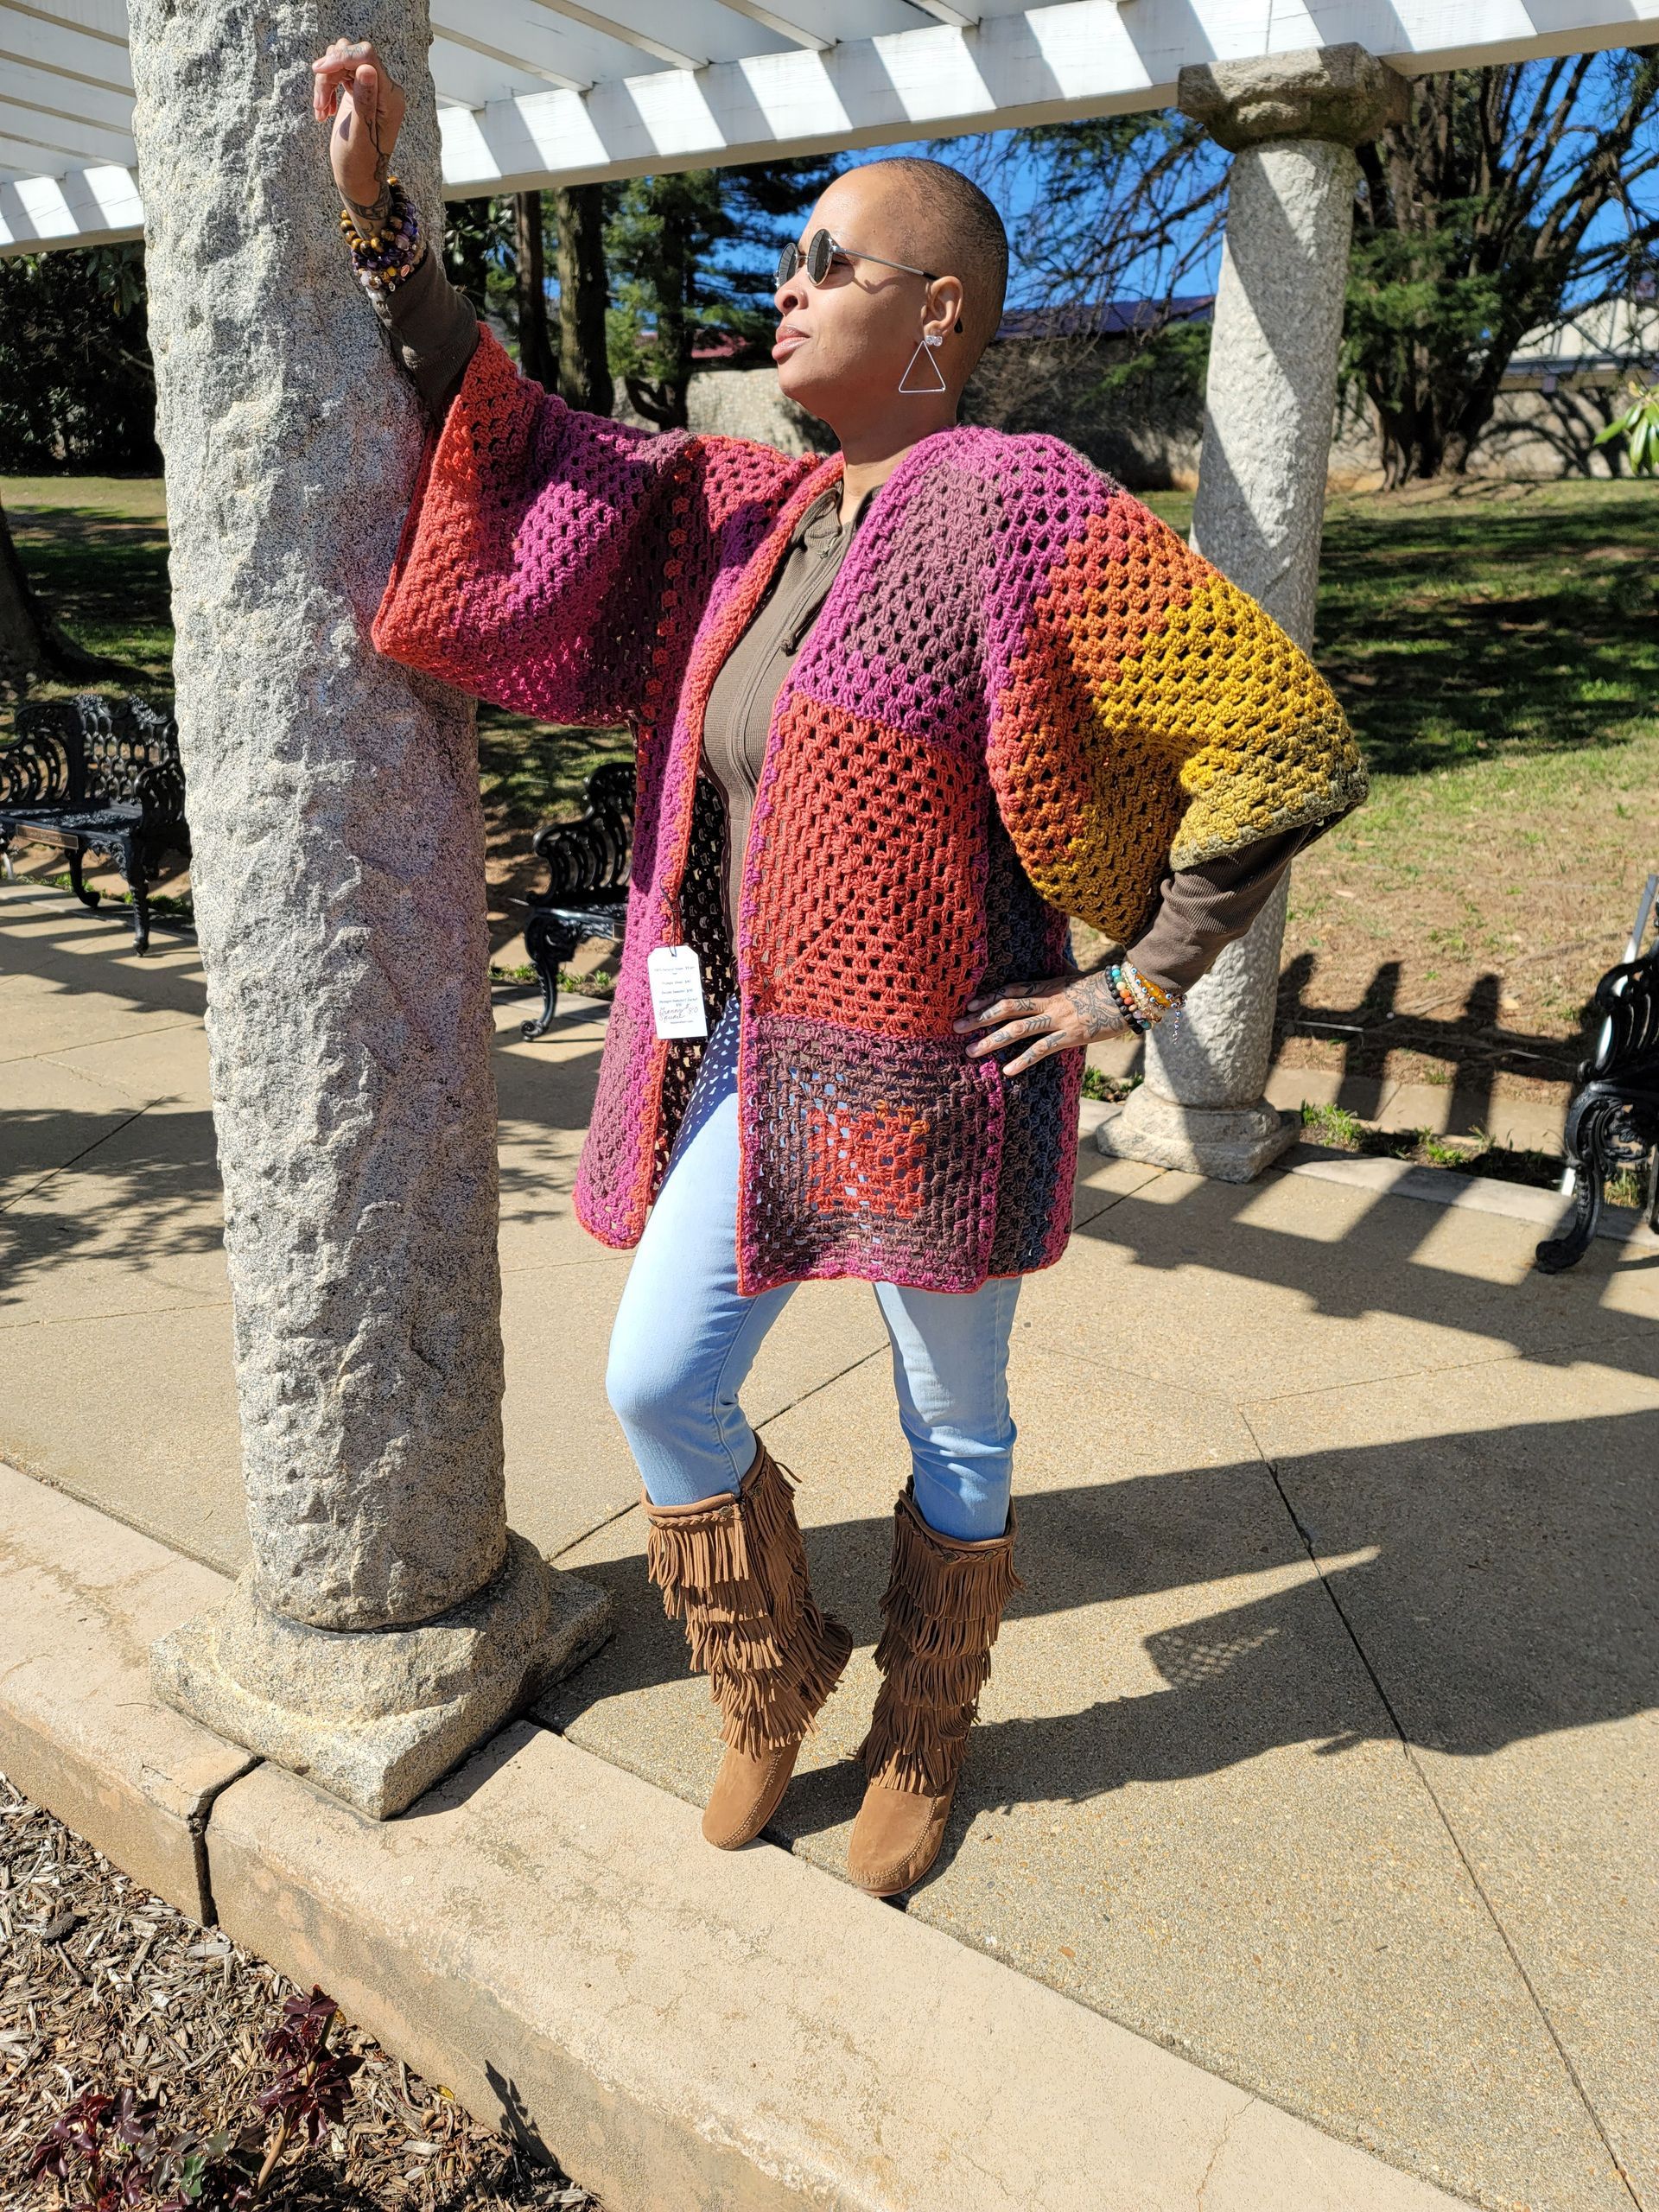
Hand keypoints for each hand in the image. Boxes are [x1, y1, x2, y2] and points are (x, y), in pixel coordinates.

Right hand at [312, 38, 405, 226]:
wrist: (358, 178)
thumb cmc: (360, 163)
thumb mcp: (360, 133)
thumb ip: (365, 100)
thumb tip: (367, 69)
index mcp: (391, 97)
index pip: (366, 56)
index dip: (340, 57)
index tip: (318, 71)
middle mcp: (384, 88)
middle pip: (351, 57)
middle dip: (329, 73)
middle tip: (320, 104)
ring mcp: (371, 88)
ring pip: (341, 62)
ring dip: (325, 82)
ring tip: (321, 110)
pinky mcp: (358, 91)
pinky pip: (338, 73)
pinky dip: (326, 87)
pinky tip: (323, 111)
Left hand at [954, 970, 1129, 1077]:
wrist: (1130, 991)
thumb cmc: (1106, 985)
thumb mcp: (1077, 978)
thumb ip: (1060, 980)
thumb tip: (1054, 976)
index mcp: (1049, 985)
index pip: (1011, 990)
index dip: (987, 997)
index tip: (967, 1004)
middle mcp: (1049, 1000)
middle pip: (1006, 1008)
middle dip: (978, 1018)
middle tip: (956, 1027)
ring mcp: (1059, 1018)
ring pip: (1018, 1029)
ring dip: (991, 1040)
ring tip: (971, 1051)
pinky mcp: (1071, 1036)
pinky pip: (1042, 1049)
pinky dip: (1024, 1060)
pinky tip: (1007, 1070)